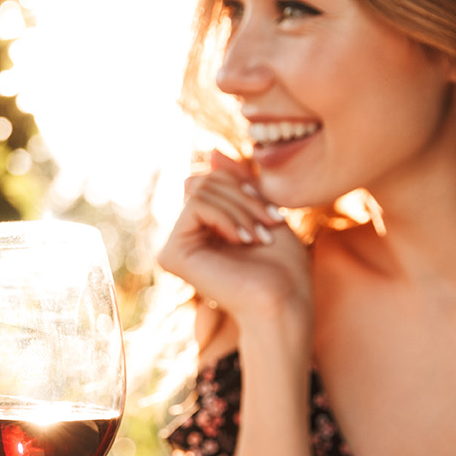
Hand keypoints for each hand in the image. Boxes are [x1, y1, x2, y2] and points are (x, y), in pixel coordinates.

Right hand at [158, 151, 311, 332]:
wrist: (283, 304)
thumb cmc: (283, 268)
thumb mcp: (262, 210)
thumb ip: (236, 182)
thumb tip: (209, 150)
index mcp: (204, 229)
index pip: (211, 180)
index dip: (243, 185)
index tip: (273, 216)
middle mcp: (185, 238)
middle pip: (204, 180)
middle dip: (243, 194)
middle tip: (271, 223)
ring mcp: (176, 247)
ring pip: (200, 190)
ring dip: (240, 208)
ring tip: (260, 236)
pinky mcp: (171, 255)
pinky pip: (195, 206)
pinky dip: (227, 217)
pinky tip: (243, 241)